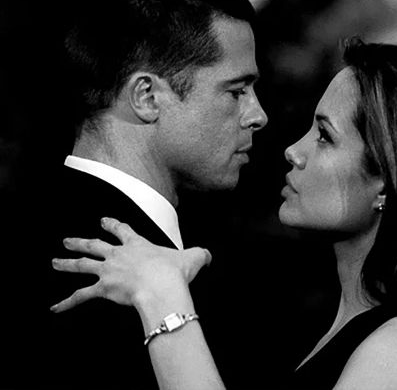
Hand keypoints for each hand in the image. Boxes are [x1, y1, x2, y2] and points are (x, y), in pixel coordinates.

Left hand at [50, 217, 210, 312]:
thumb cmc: (174, 271)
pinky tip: (54, 308)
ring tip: (54, 262)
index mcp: (138, 244)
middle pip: (95, 245)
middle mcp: (119, 254)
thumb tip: (209, 255)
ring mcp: (108, 270)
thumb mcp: (193, 257)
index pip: (122, 230)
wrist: (161, 285)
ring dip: (67, 263)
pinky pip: (81, 296)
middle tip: (67, 240)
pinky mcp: (103, 288)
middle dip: (80, 242)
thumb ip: (200, 254)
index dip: (112, 225)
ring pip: (83, 265)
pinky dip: (66, 303)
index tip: (103, 221)